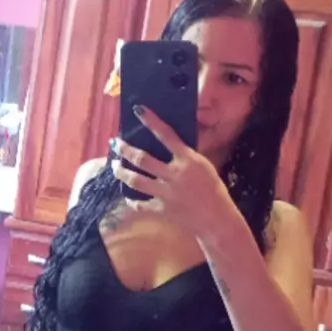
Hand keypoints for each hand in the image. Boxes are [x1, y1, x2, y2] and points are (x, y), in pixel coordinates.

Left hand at [111, 105, 233, 239]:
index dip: (151, 121)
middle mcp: (174, 174)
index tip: (138, 110)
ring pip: (136, 181)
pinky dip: (133, 202)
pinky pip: (141, 205)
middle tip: (115, 143)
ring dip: (121, 172)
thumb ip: (186, 156)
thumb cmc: (214, 191)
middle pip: (142, 159)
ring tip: (114, 167)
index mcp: (188, 160)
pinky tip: (128, 197)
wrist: (217, 220)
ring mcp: (166, 193)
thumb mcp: (204, 166)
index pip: (167, 135)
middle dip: (125, 150)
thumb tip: (170, 143)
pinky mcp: (162, 210)